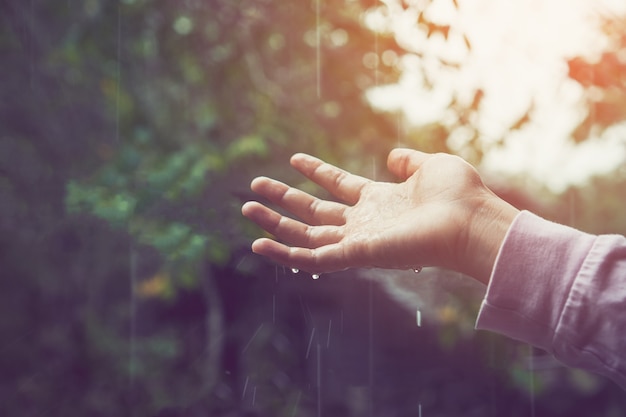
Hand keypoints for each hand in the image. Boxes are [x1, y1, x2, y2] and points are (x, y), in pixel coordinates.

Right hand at [241, 149, 518, 283]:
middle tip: (255, 186)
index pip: (338, 185)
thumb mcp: (430, 165)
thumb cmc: (458, 195)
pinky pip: (311, 259)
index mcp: (379, 200)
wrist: (470, 222)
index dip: (316, 172)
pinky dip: (284, 254)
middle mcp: (364, 222)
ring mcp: (357, 240)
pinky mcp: (355, 256)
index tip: (294, 158)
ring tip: (246, 209)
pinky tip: (259, 244)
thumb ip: (407, 161)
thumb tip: (391, 156)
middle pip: (314, 211)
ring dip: (275, 223)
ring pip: (305, 235)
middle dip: (284, 199)